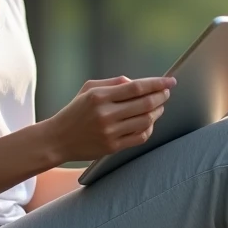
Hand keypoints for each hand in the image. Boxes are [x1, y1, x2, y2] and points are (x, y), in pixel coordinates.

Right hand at [46, 75, 175, 162]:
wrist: (58, 139)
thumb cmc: (75, 111)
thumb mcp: (88, 89)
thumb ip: (113, 82)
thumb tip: (136, 82)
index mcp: (100, 96)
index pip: (136, 87)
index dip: (156, 84)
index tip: (170, 81)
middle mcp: (105, 114)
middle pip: (145, 104)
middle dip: (161, 97)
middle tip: (166, 93)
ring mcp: (109, 132)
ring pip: (145, 121)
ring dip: (157, 112)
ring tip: (159, 107)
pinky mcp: (112, 147)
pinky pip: (139, 137)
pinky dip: (149, 129)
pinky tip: (149, 123)